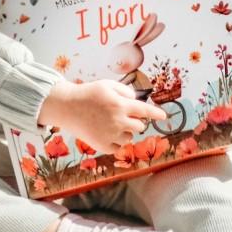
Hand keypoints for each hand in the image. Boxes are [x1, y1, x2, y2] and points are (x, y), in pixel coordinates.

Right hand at [38, 80, 166, 153]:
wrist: (67, 107)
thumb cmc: (89, 93)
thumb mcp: (107, 85)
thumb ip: (125, 91)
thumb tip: (136, 102)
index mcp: (120, 105)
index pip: (145, 111)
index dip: (156, 114)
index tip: (164, 116)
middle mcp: (118, 121)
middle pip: (140, 126)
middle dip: (135, 120)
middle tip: (122, 115)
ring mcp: (110, 135)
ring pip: (129, 137)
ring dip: (125, 131)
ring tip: (110, 123)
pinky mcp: (102, 146)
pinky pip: (118, 147)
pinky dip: (115, 141)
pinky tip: (105, 132)